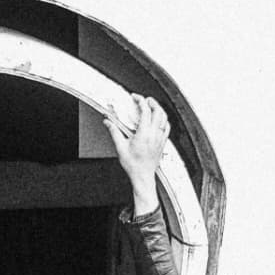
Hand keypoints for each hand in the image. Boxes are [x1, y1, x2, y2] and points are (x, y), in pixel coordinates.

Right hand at [103, 95, 169, 214]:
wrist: (142, 176)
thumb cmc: (134, 165)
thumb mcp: (120, 147)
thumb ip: (114, 132)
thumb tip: (108, 122)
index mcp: (144, 133)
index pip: (145, 110)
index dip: (140, 100)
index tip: (135, 98)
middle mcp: (154, 135)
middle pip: (158, 111)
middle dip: (152, 102)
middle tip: (145, 100)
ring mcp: (160, 138)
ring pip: (164, 118)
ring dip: (159, 110)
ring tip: (152, 107)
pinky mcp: (163, 143)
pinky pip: (167, 127)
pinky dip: (163, 120)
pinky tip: (159, 120)